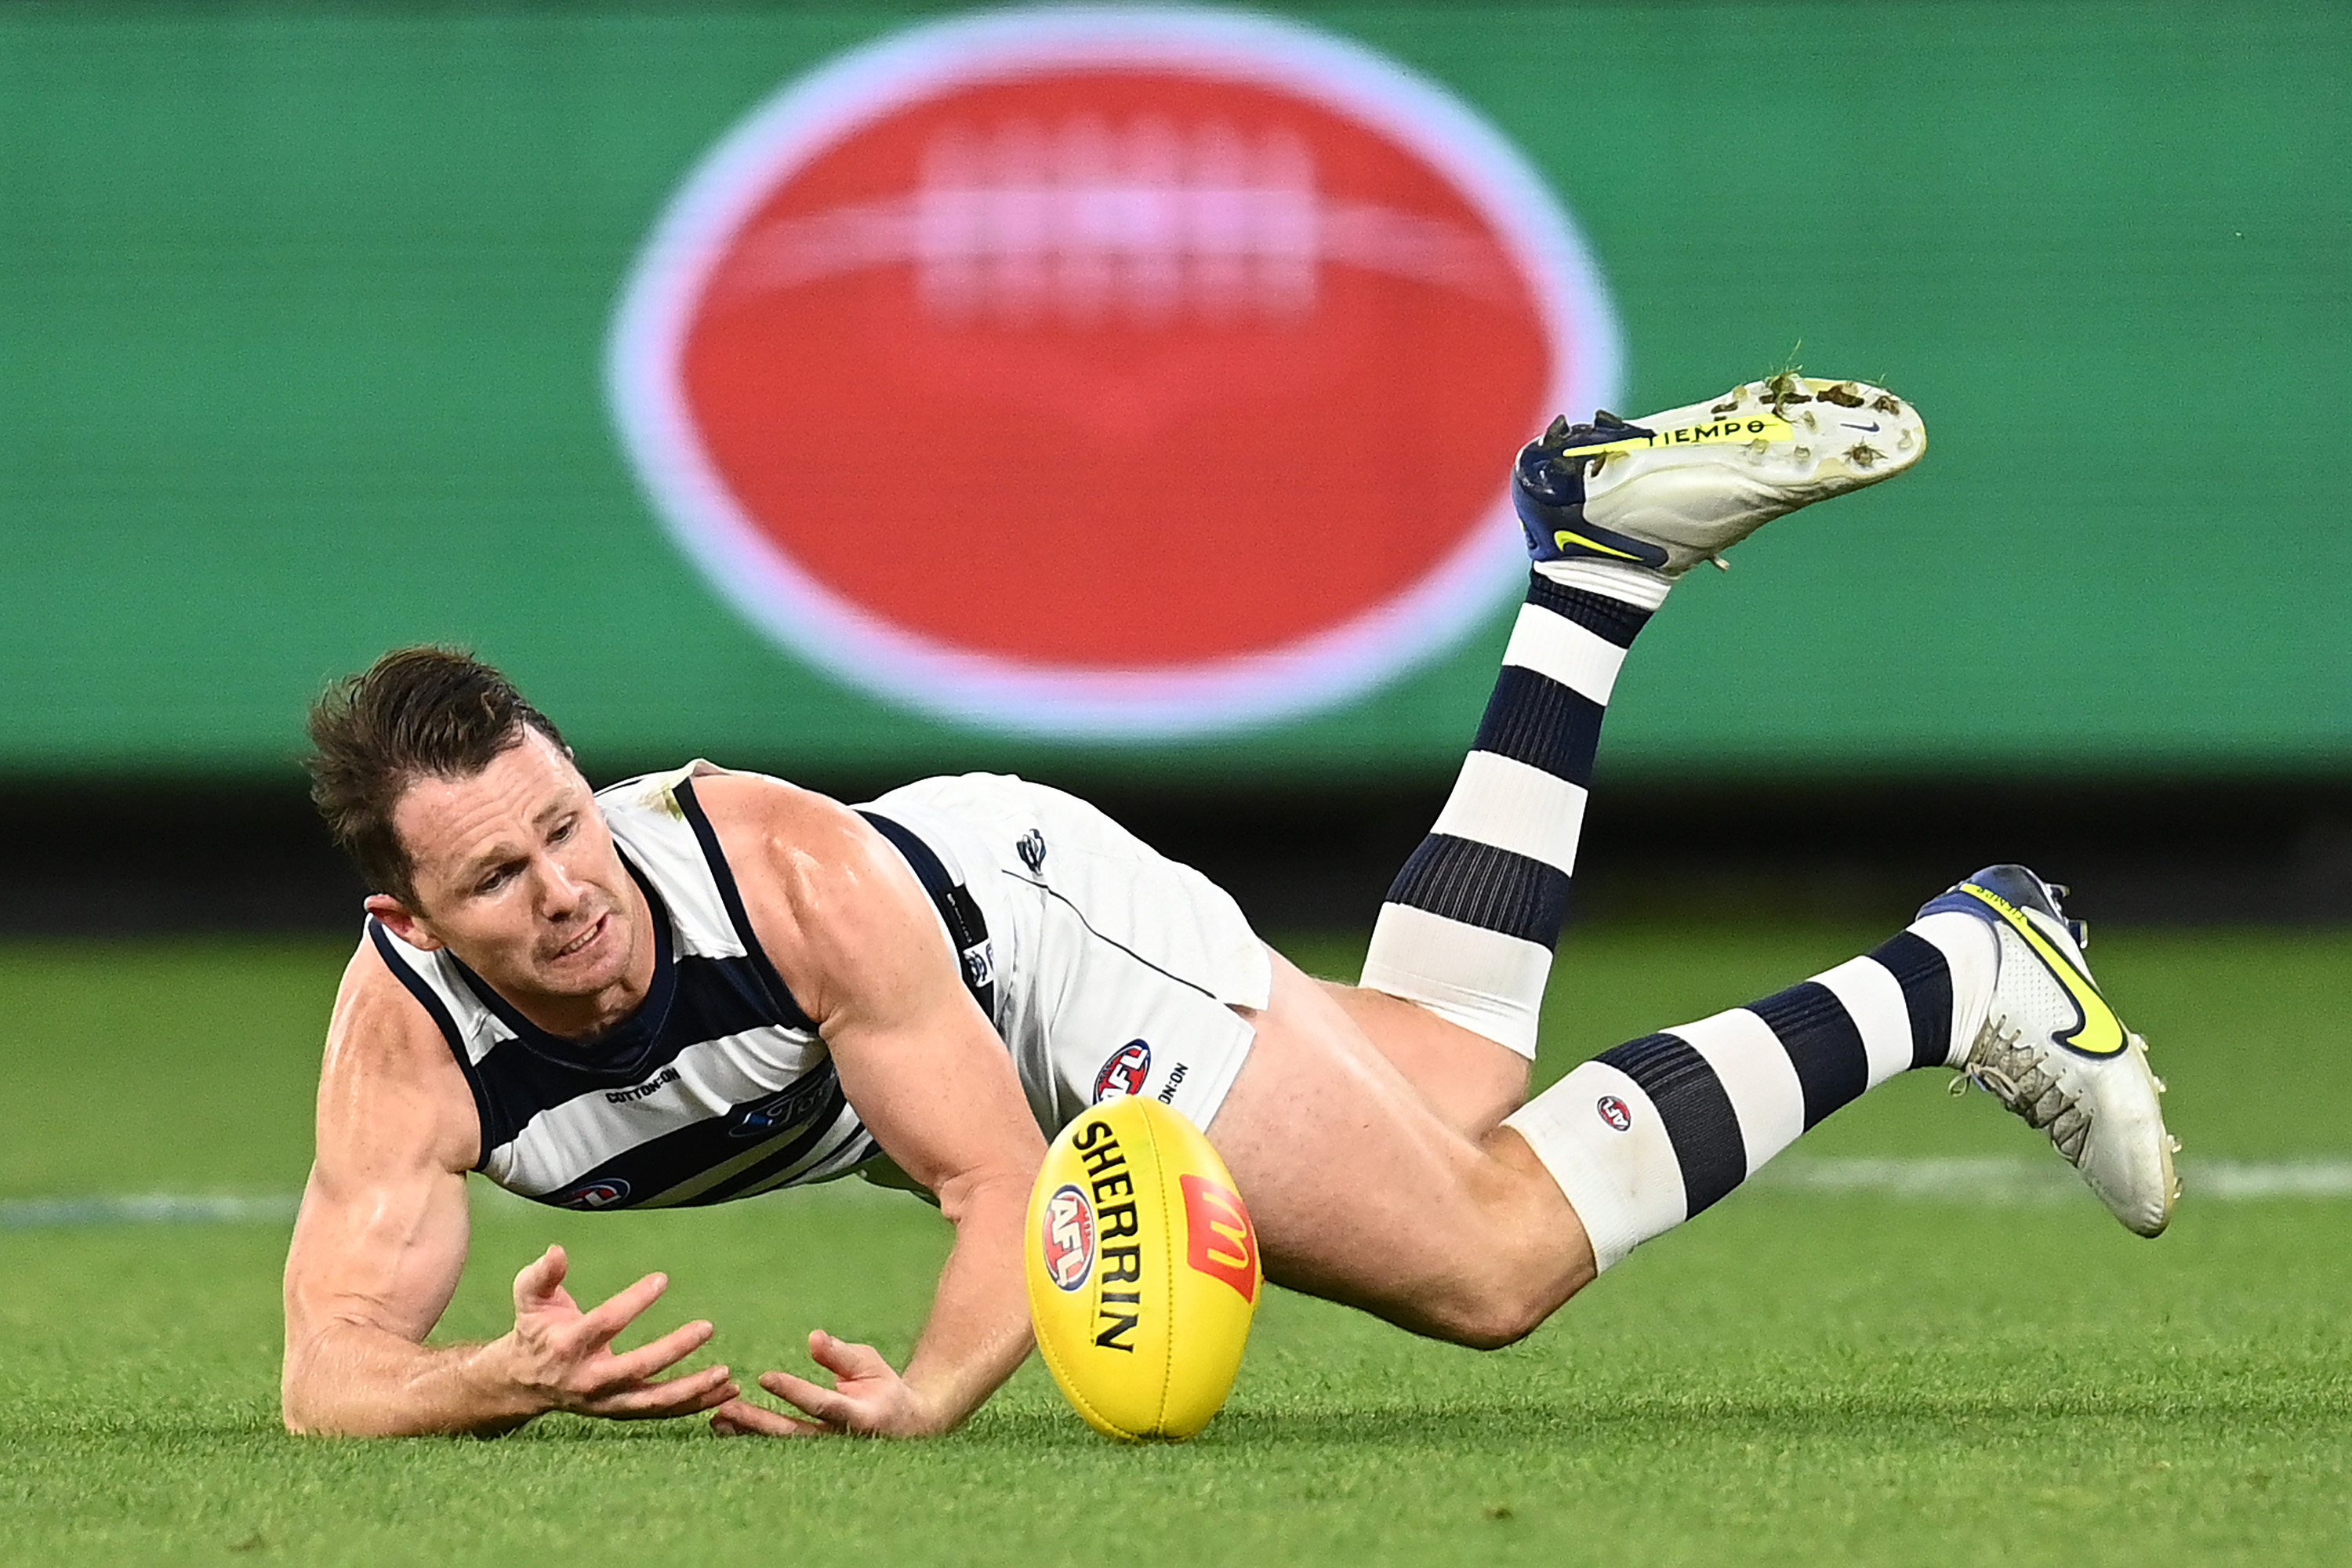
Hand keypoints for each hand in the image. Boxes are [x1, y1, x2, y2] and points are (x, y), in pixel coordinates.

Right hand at [497, 1244, 738, 1420]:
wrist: (523, 1382)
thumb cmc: (535, 1330)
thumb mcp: (529, 1298)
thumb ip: (542, 1275)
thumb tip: (557, 1250)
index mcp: (568, 1346)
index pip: (605, 1324)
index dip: (634, 1301)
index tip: (663, 1279)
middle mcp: (589, 1379)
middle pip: (636, 1368)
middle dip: (673, 1350)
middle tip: (707, 1327)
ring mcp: (607, 1401)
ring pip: (654, 1402)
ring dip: (693, 1390)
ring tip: (728, 1375)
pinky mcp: (622, 1411)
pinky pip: (662, 1412)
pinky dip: (695, 1405)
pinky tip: (726, 1391)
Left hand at [708, 1330, 945, 1438]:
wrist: (901, 1427)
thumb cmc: (883, 1387)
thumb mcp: (870, 1364)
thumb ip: (840, 1355)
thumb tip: (813, 1338)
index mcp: (859, 1415)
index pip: (821, 1403)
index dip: (794, 1391)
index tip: (764, 1377)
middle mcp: (837, 1440)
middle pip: (792, 1433)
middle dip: (758, 1421)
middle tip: (725, 1407)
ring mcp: (822, 1452)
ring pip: (780, 1444)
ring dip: (748, 1432)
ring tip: (717, 1419)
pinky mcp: (809, 1453)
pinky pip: (777, 1446)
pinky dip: (751, 1436)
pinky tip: (724, 1427)